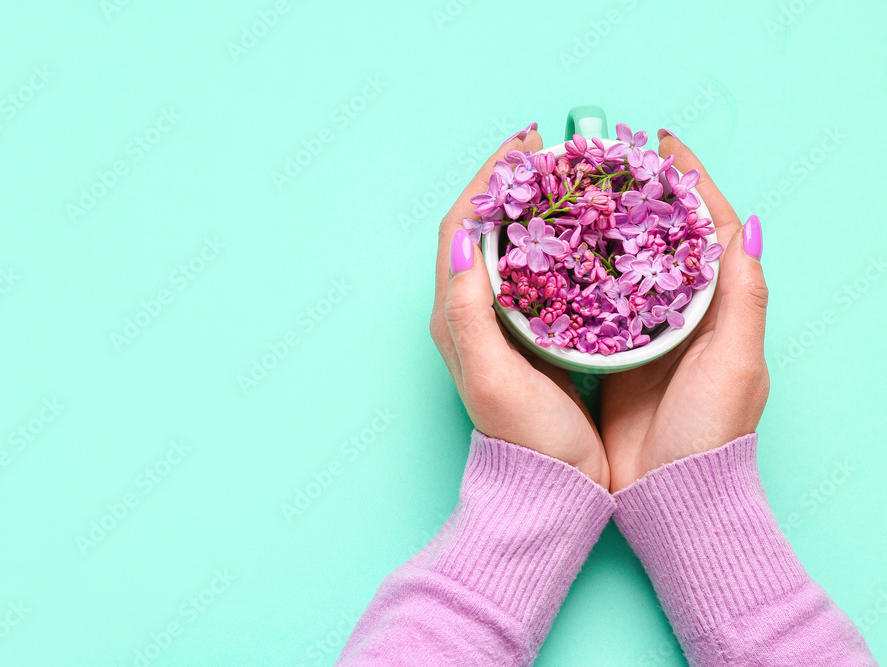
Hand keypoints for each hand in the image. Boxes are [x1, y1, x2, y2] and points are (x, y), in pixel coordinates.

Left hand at [429, 126, 608, 488]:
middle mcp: (470, 313)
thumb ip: (469, 313)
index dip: (487, 181)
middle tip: (551, 151)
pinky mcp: (530, 336)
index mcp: (455, 316)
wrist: (548, 489)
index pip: (460, 228)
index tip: (524, 147)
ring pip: (511, 247)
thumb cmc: (525, 439)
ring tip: (570, 178)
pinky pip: (537, 272)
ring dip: (534, 207)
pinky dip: (556, 241)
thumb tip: (463, 241)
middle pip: (483, 229)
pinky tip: (587, 234)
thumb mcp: (494, 378)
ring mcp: (500, 324)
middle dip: (512, 184)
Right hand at [601, 131, 768, 492]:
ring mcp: (642, 333)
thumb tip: (746, 225)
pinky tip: (554, 251)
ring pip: (622, 264)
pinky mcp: (608, 354)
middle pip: (661, 238)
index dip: (688, 182)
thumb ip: (742, 298)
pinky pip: (593, 300)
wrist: (668, 497)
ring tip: (577, 192)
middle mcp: (680, 314)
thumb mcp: (736, 364)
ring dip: (604, 227)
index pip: (708, 228)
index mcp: (719, 309)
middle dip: (639, 194)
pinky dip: (578, 270)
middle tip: (607, 161)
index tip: (662, 143)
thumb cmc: (710, 433)